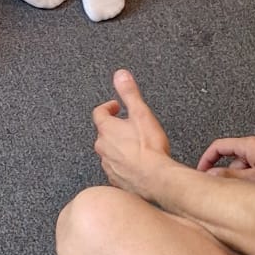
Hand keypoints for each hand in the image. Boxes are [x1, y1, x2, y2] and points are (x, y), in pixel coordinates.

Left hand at [91, 69, 172, 193]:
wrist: (155, 178)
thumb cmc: (149, 149)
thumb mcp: (141, 113)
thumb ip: (129, 93)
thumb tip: (121, 75)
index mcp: (107, 130)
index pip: (99, 113)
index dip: (108, 107)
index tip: (115, 106)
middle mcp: (103, 147)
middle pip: (103, 133)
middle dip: (114, 127)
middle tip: (127, 125)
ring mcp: (109, 164)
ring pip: (109, 152)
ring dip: (118, 147)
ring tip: (133, 145)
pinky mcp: (116, 179)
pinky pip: (116, 168)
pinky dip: (123, 163)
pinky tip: (135, 164)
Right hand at [197, 133, 254, 185]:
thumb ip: (231, 176)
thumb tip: (211, 174)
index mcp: (250, 144)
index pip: (218, 146)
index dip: (206, 159)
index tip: (200, 170)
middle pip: (232, 156)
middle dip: (228, 172)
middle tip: (228, 187)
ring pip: (246, 162)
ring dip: (244, 176)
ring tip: (251, 190)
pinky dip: (254, 174)